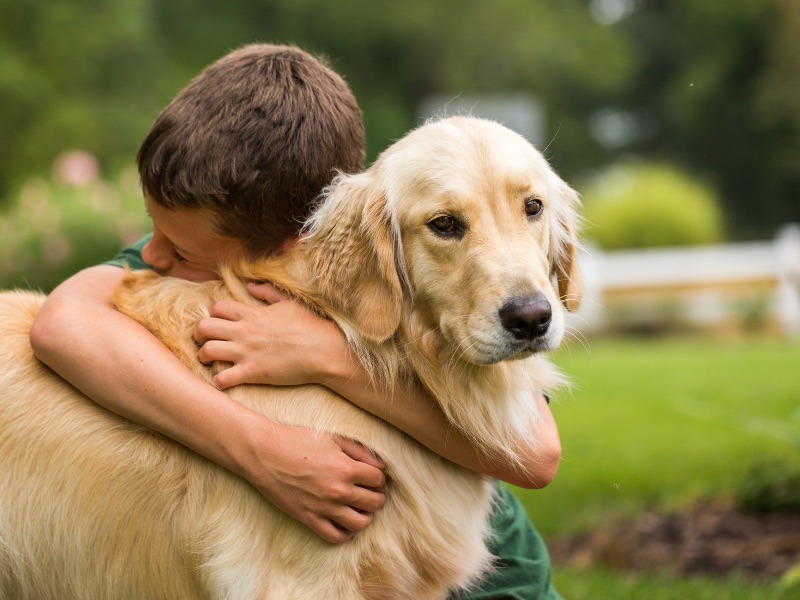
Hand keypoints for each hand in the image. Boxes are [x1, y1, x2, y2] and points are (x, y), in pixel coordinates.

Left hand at [194, 283, 351, 389]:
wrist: (324, 351)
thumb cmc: (311, 326)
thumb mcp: (289, 303)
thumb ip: (268, 293)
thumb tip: (251, 286)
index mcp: (253, 314)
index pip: (217, 307)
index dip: (213, 314)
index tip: (220, 323)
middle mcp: (245, 331)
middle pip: (203, 327)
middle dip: (199, 334)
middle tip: (205, 341)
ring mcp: (247, 352)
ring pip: (206, 351)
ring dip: (203, 357)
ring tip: (210, 361)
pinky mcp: (253, 373)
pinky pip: (222, 378)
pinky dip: (218, 381)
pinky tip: (224, 381)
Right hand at [239, 418, 386, 543]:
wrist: (264, 454)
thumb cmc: (298, 441)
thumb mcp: (332, 438)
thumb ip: (360, 451)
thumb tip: (381, 465)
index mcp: (346, 468)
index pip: (379, 479)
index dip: (378, 477)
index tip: (371, 476)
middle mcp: (338, 490)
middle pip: (375, 502)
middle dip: (376, 496)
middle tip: (369, 491)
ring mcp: (324, 507)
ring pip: (360, 523)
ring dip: (365, 516)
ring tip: (359, 507)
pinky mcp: (309, 518)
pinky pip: (335, 536)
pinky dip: (345, 533)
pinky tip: (344, 522)